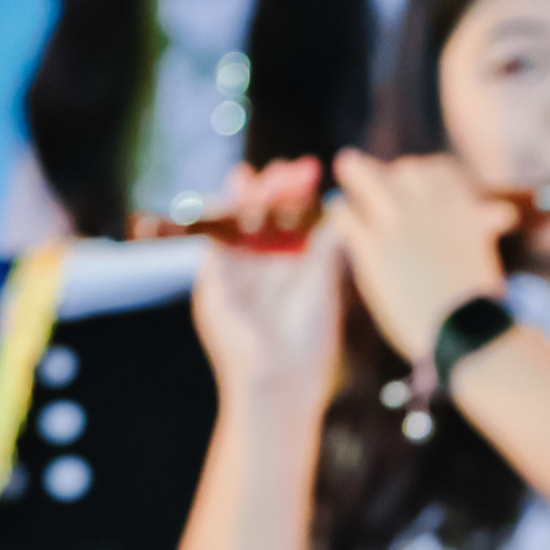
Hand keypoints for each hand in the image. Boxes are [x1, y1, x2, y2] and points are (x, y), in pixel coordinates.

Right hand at [186, 158, 342, 408]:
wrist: (280, 381)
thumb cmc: (308, 343)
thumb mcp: (322, 287)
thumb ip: (324, 248)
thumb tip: (336, 210)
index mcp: (290, 270)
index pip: (290, 221)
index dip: (298, 196)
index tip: (312, 174)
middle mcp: (262, 267)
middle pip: (262, 215)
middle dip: (275, 188)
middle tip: (293, 169)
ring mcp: (236, 273)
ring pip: (237, 221)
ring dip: (250, 193)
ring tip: (267, 175)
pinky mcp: (214, 280)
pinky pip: (213, 236)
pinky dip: (223, 211)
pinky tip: (240, 187)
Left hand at [333, 150, 516, 370]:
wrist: (466, 329)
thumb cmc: (483, 300)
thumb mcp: (487, 252)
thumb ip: (482, 226)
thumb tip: (501, 212)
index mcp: (460, 202)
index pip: (439, 169)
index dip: (428, 175)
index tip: (422, 181)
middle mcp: (426, 203)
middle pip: (403, 169)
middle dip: (393, 174)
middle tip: (382, 179)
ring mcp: (396, 222)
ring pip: (362, 174)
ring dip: (356, 172)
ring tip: (347, 166)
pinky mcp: (372, 247)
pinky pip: (345, 214)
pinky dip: (343, 213)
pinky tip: (342, 217)